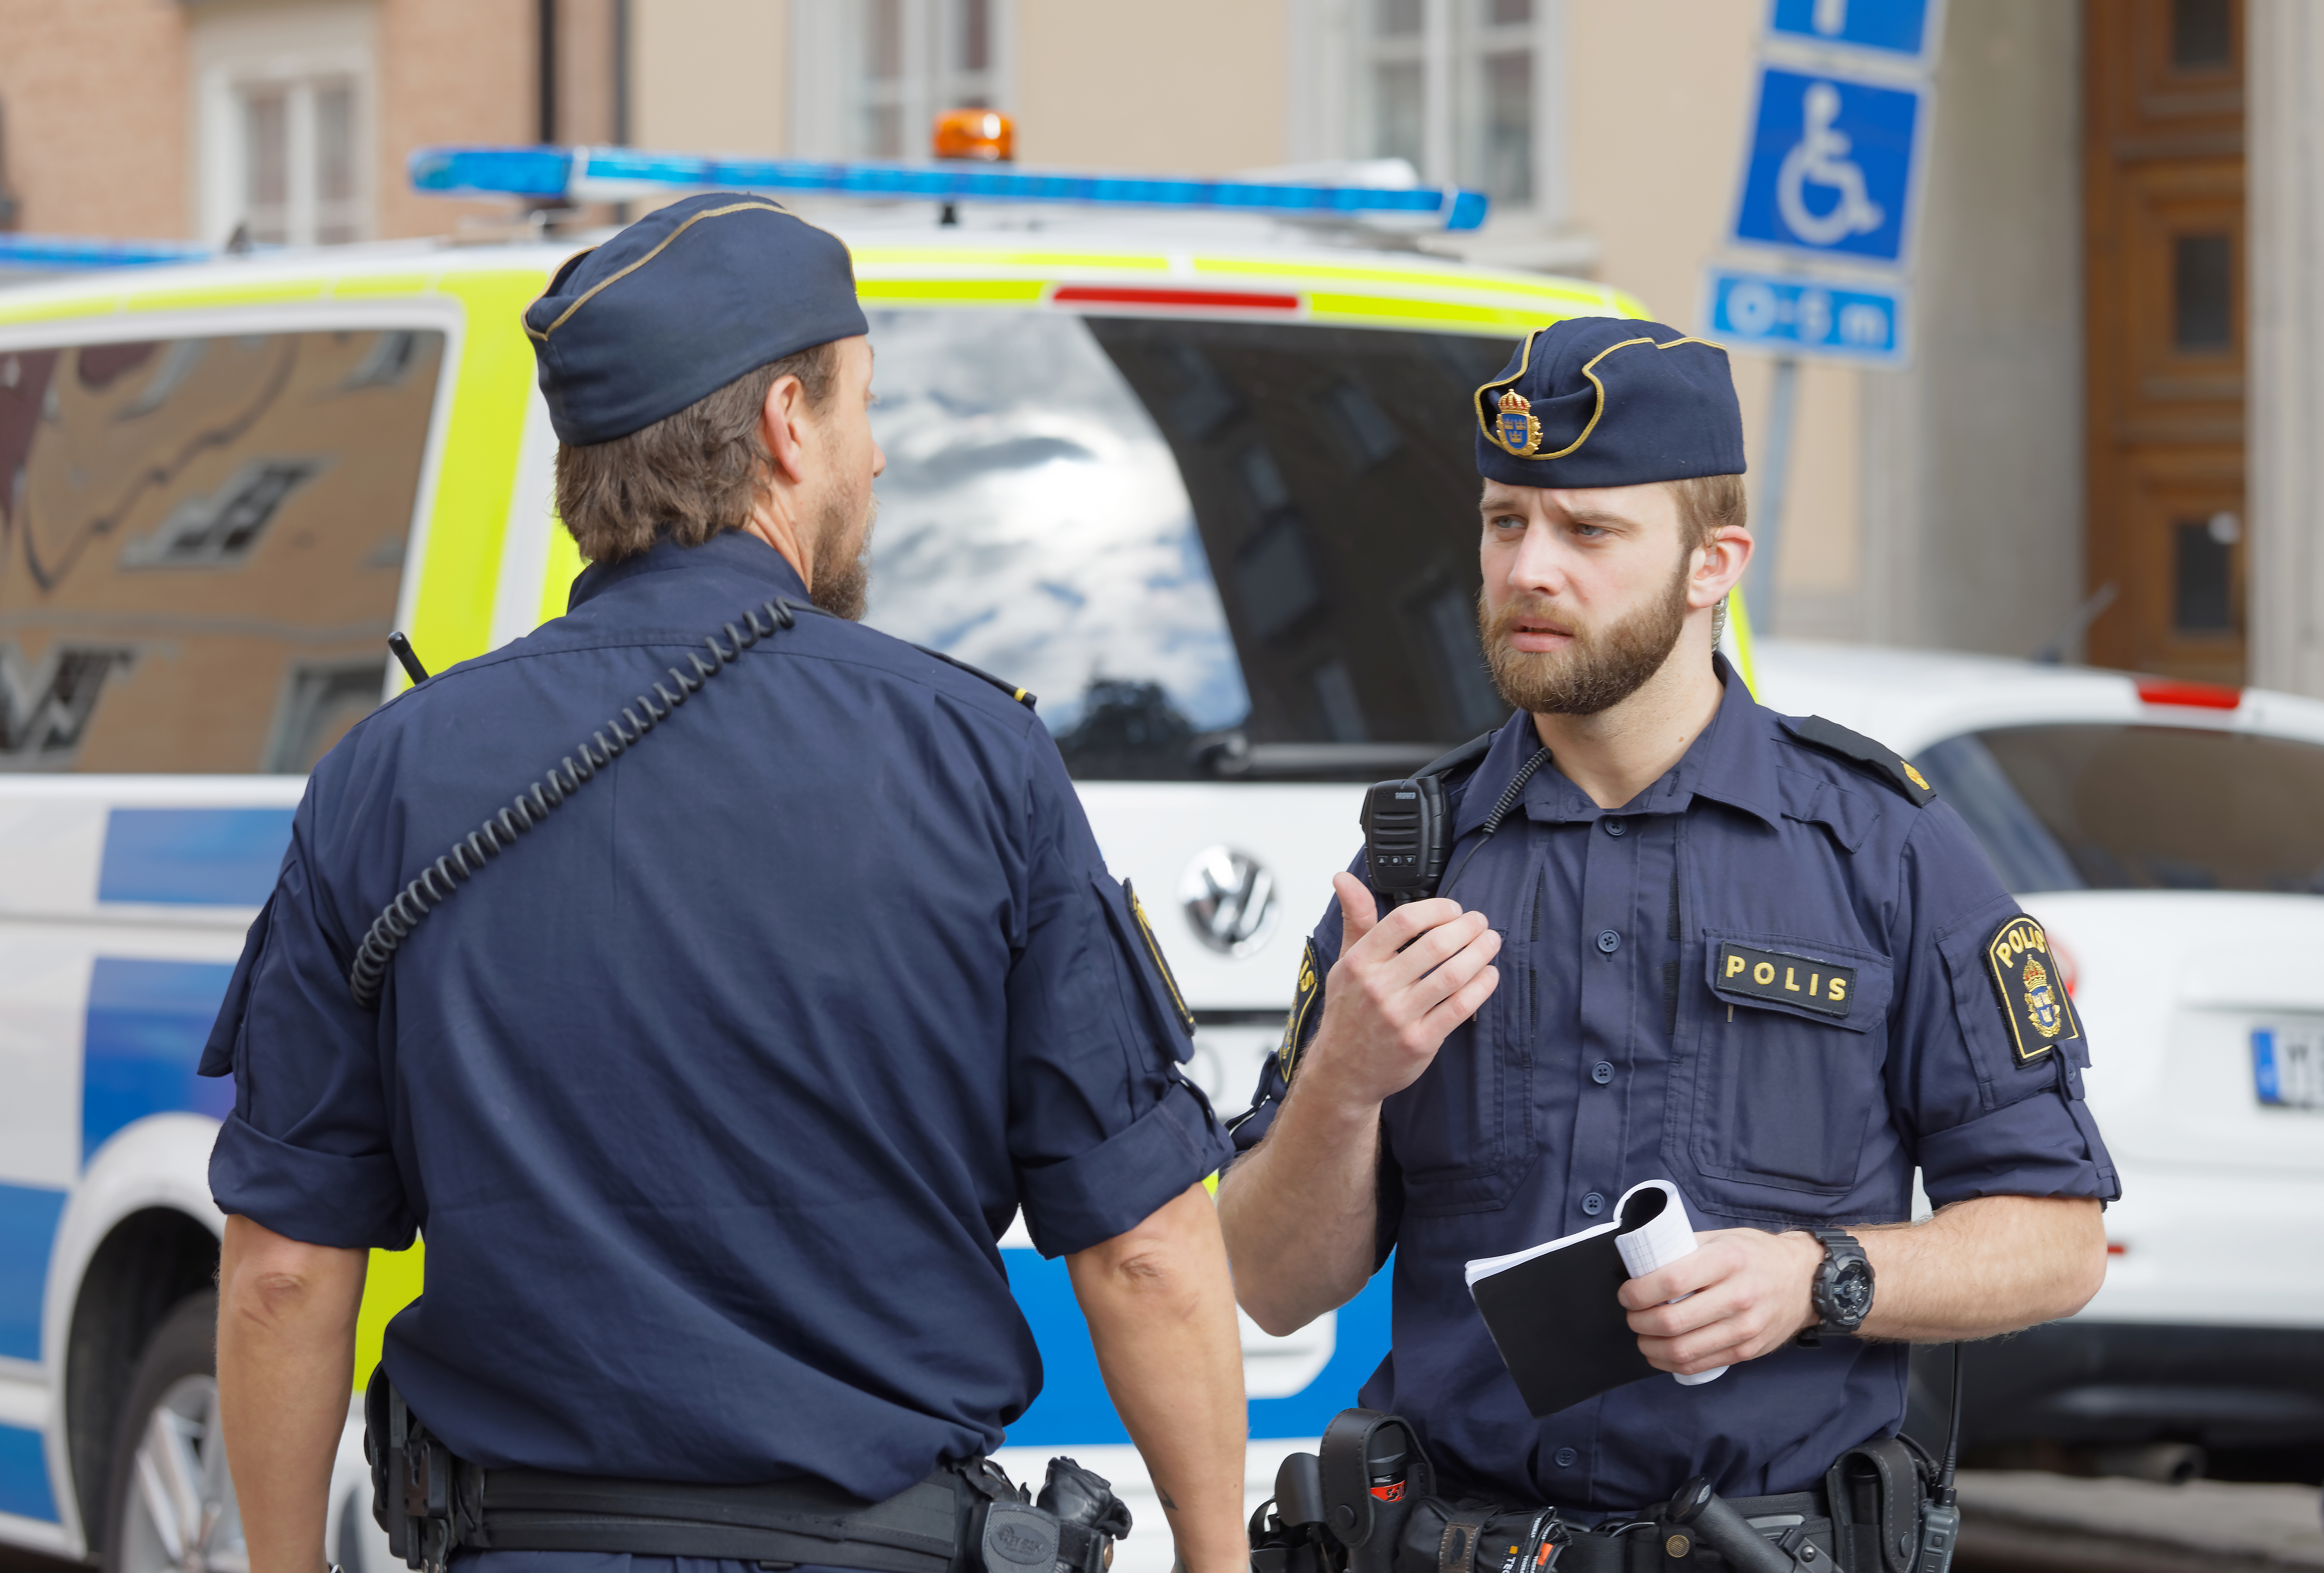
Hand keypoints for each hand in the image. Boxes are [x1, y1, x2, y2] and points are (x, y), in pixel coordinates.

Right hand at [1294, 873, 1501, 1119]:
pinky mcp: (1420, 1041)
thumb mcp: (1345, 962)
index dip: (1437, 909)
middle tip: (1481, 922)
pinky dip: (1481, 987)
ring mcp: (1400, 1016)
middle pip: (1435, 945)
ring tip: (1491, 942)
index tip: (1453, 909)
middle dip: (1467, 928)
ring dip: (1480, 953)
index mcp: (1360, 962)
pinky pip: (1460, 1007)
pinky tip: (1489, 975)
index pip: (1404, 921)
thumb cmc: (1348, 1013)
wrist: (1344, 1071)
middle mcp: (1378, 988)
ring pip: (1451, 975)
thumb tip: (1344, 878)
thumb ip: (1355, 919)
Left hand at [1618, 1228, 1822, 1373]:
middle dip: (1639, 1321)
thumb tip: (1642, 1262)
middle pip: (1672, 1321)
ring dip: (1650, 1346)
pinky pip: (1699, 1365)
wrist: (1805, 1280)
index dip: (1639, 1291)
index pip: (1671, 1281)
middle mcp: (1738, 1296)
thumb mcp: (1722, 1238)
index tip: (1627, 1293)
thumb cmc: (1756, 1255)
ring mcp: (1744, 1328)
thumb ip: (1685, 1249)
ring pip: (1682, 1350)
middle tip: (1632, 1314)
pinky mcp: (1746, 1350)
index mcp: (1727, 1261)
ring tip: (1641, 1335)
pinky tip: (1659, 1353)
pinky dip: (1670, 1363)